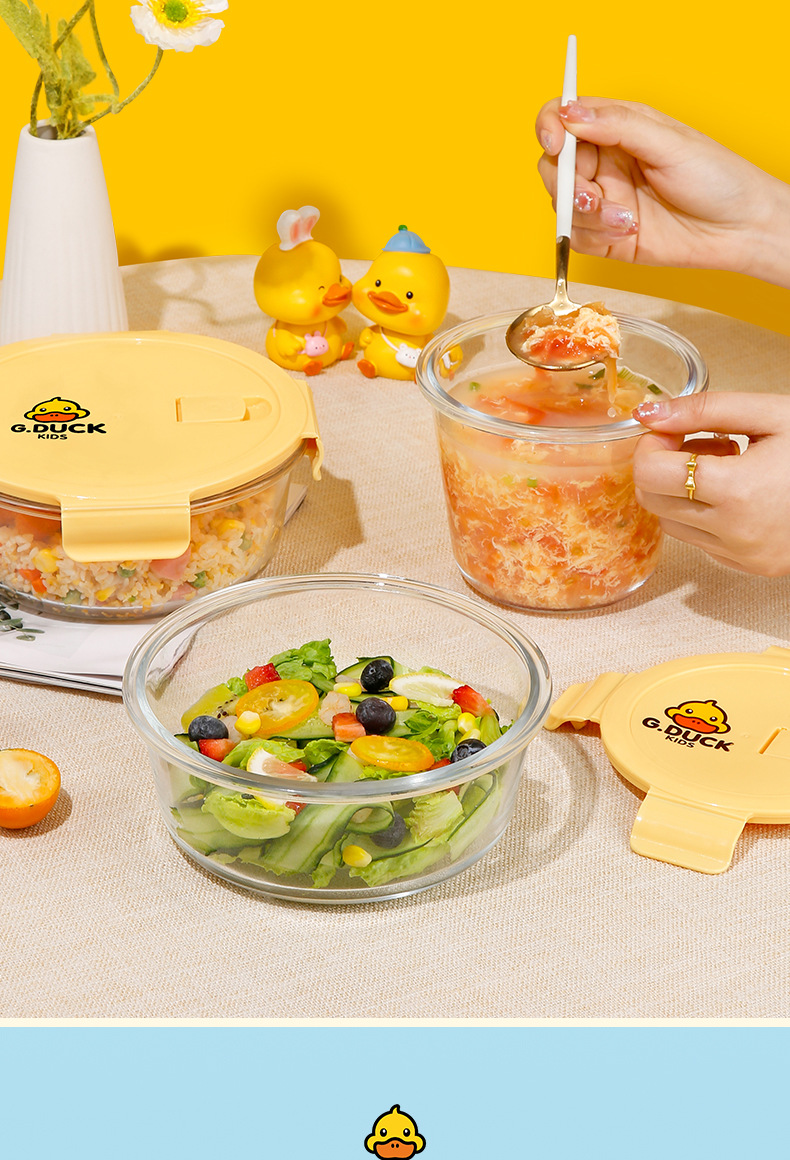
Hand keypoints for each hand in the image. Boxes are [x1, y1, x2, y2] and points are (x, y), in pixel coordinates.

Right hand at [535, 97, 789, 285]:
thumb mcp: (667, 142)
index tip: (556, 143)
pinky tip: (628, 232)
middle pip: (553, 167)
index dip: (551, 127)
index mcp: (616, 129)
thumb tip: (570, 114)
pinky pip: (577, 237)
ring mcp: (603, 200)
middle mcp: (604, 163)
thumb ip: (617, 126)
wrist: (737, 228)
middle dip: (567, 184)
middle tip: (592, 196)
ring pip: (563, 206)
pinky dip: (596, 236)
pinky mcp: (605, 235)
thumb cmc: (714, 177)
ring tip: (625, 219)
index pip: (564, 117)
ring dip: (587, 215)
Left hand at [632, 392, 789, 575]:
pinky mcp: (748, 567)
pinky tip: (738, 492)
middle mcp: (734, 532)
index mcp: (738, 490)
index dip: (651, 446)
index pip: (650, 472)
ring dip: (680, 492)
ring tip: (725, 466)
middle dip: (661, 467)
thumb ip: (704, 409)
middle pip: (652, 500)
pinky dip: (701, 515)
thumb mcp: (770, 413)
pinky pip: (698, 541)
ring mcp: (741, 556)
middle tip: (698, 444)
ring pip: (670, 524)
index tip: (674, 431)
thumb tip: (647, 413)